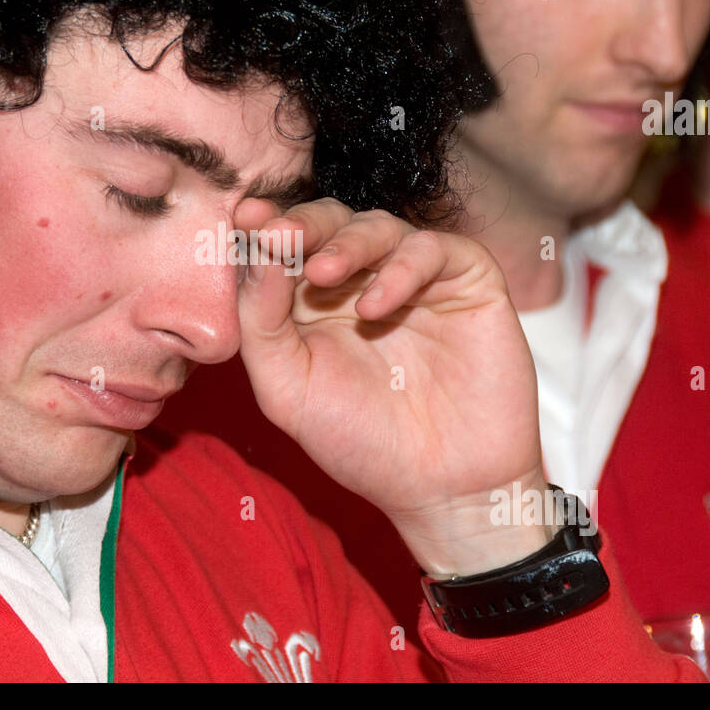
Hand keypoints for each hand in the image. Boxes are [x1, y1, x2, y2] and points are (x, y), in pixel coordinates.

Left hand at [234, 197, 551, 576]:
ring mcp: (416, 278)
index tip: (242, 221)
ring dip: (346, 242)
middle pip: (329, 223)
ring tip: (321, 271)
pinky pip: (433, 250)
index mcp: (312, 300)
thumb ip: (261, 323)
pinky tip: (375, 307)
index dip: (264, 227)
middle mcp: (363, 280)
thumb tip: (255, 252)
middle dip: (302, 224)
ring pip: (378, 226)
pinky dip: (401, 270)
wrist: (444, 488)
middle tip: (279, 234)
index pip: (285, 246)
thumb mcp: (288, 389)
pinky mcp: (466, 280)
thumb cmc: (362, 442)